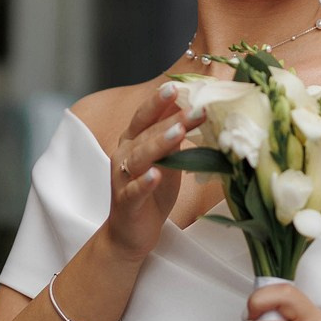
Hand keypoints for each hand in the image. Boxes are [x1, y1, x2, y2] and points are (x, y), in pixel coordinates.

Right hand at [101, 84, 203, 261]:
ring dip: (159, 144)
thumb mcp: (168, 162)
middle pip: (147, 132)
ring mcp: (123, 178)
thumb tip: (197, 112)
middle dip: (171, 119)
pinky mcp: (126, 202)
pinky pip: (134, 190)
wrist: (130, 234)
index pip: (147, 116)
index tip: (178, 86)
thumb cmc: (151, 194)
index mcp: (133, 141)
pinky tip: (155, 176)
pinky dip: (145, 183)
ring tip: (178, 132)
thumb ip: (175, 140)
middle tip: (195, 108)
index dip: (161, 101)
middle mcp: (124, 155)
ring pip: (140, 157)